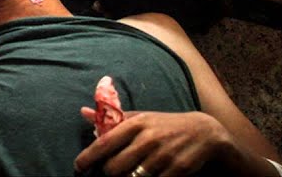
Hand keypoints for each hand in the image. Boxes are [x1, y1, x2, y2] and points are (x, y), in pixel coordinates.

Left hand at [74, 111, 234, 176]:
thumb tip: (84, 112)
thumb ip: (112, 118)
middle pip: (114, 168)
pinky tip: (150, 175)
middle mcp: (148, 139)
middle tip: (113, 171)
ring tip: (132, 171)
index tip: (78, 166)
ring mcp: (163, 156)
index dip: (88, 157)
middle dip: (110, 172)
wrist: (203, 131)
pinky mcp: (176, 170)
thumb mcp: (140, 117)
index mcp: (136, 123)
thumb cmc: (164, 124)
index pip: (104, 142)